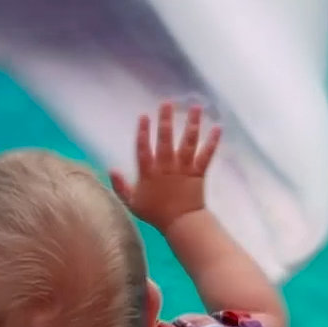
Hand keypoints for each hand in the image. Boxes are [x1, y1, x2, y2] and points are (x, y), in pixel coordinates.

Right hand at [110, 102, 221, 233]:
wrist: (180, 223)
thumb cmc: (155, 213)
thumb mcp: (132, 202)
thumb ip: (121, 186)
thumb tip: (110, 169)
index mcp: (149, 172)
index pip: (144, 148)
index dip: (143, 132)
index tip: (144, 116)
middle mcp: (166, 166)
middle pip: (166, 139)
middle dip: (166, 120)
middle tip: (167, 103)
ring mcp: (183, 168)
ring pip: (188, 142)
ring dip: (191, 124)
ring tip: (194, 107)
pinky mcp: (198, 172)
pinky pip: (206, 155)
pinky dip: (212, 142)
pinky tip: (217, 128)